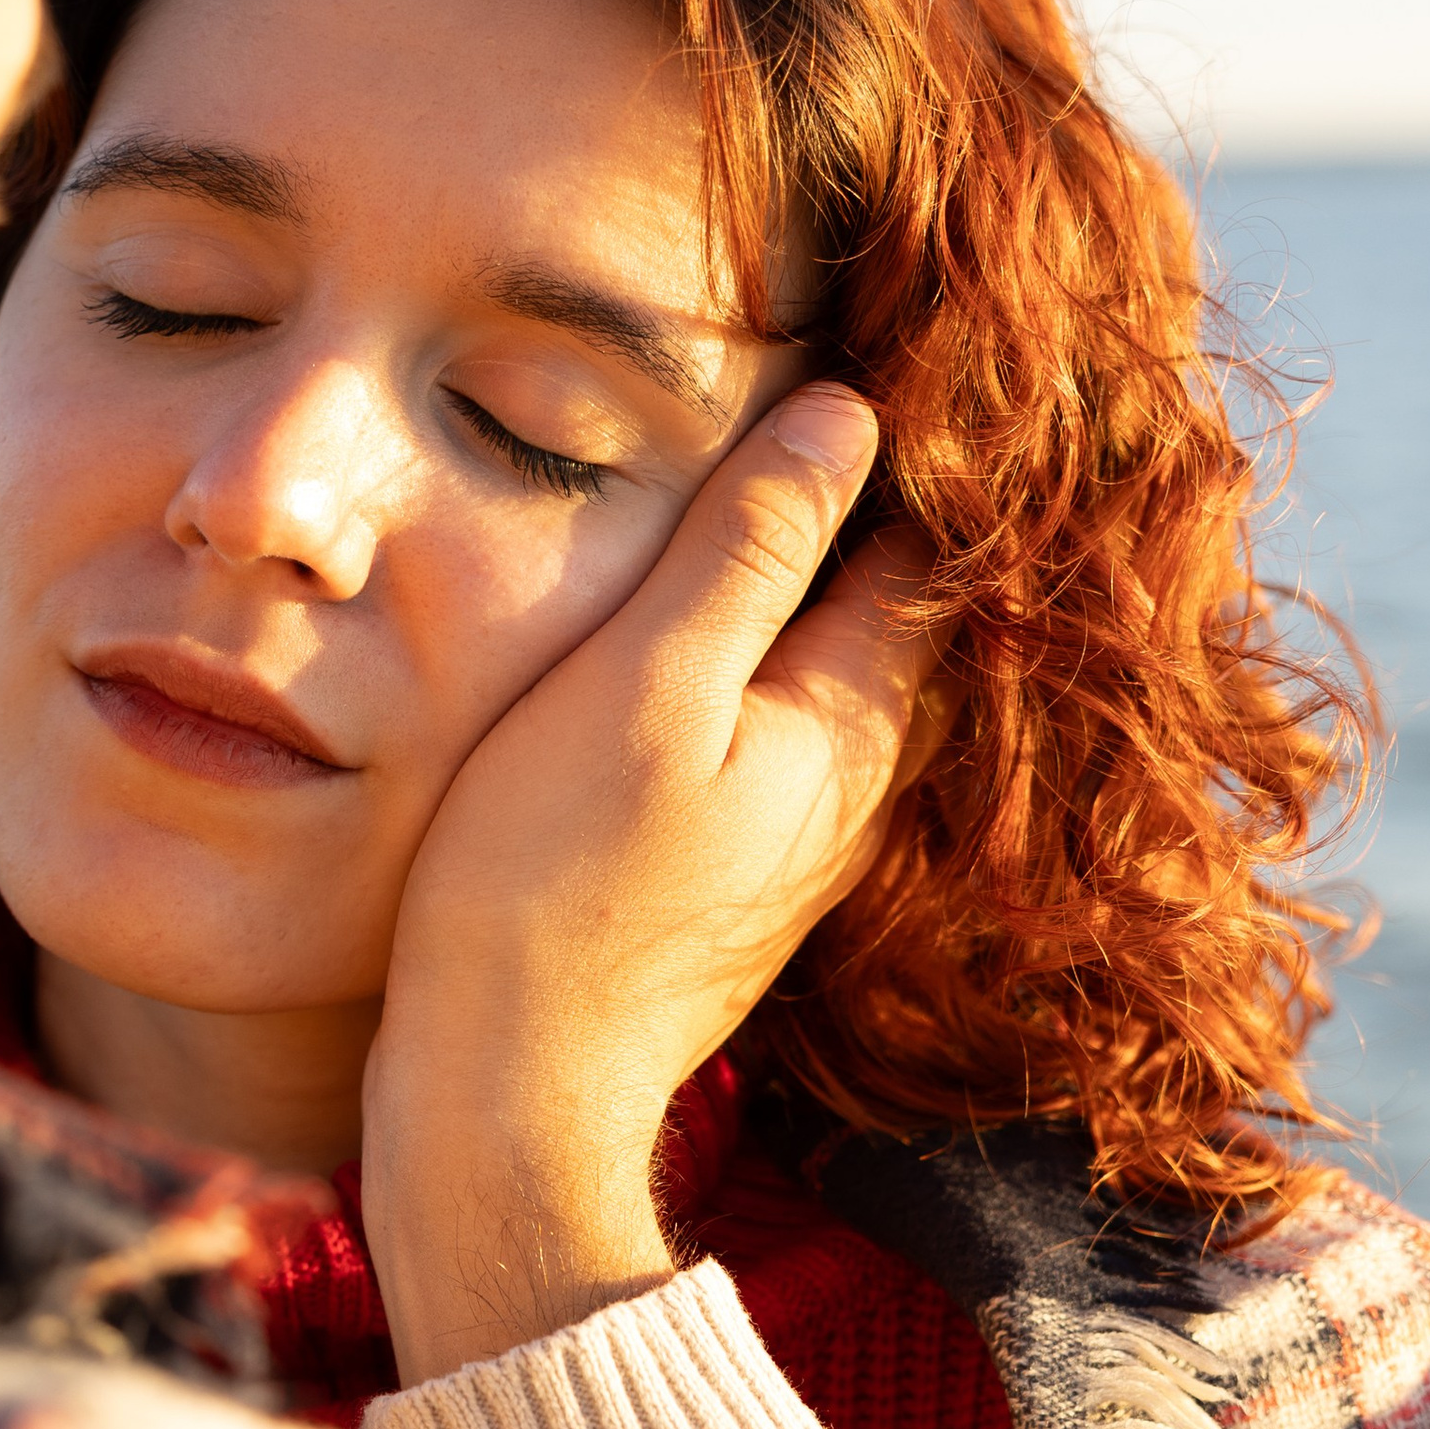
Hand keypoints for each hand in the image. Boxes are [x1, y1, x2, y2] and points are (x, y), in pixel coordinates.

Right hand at [361, 385, 949, 1384]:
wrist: (504, 1103)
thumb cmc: (548, 887)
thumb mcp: (641, 688)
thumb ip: (747, 551)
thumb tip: (849, 415)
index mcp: (849, 714)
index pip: (926, 534)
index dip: (905, 433)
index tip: (873, 325)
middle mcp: (853, 778)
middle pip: (886, 599)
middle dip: (864, 495)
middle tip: (820, 370)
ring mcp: (795, 837)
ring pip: (824, 665)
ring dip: (802, 574)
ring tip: (756, 468)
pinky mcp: (730, 877)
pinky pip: (768, 728)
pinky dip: (751, 654)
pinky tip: (689, 621)